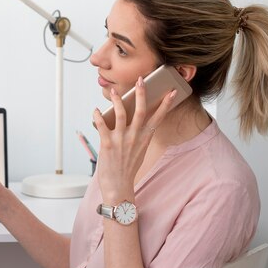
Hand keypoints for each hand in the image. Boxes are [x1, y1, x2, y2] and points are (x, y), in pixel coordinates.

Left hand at [92, 76, 176, 204]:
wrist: (119, 187)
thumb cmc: (127, 169)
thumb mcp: (139, 151)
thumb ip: (138, 136)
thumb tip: (135, 122)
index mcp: (144, 139)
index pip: (157, 118)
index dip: (165, 104)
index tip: (171, 92)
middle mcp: (135, 138)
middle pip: (140, 112)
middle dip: (141, 94)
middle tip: (141, 80)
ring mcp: (121, 141)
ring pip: (121, 115)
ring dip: (117, 101)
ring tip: (114, 91)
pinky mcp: (107, 145)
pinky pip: (102, 126)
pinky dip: (98, 116)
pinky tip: (95, 110)